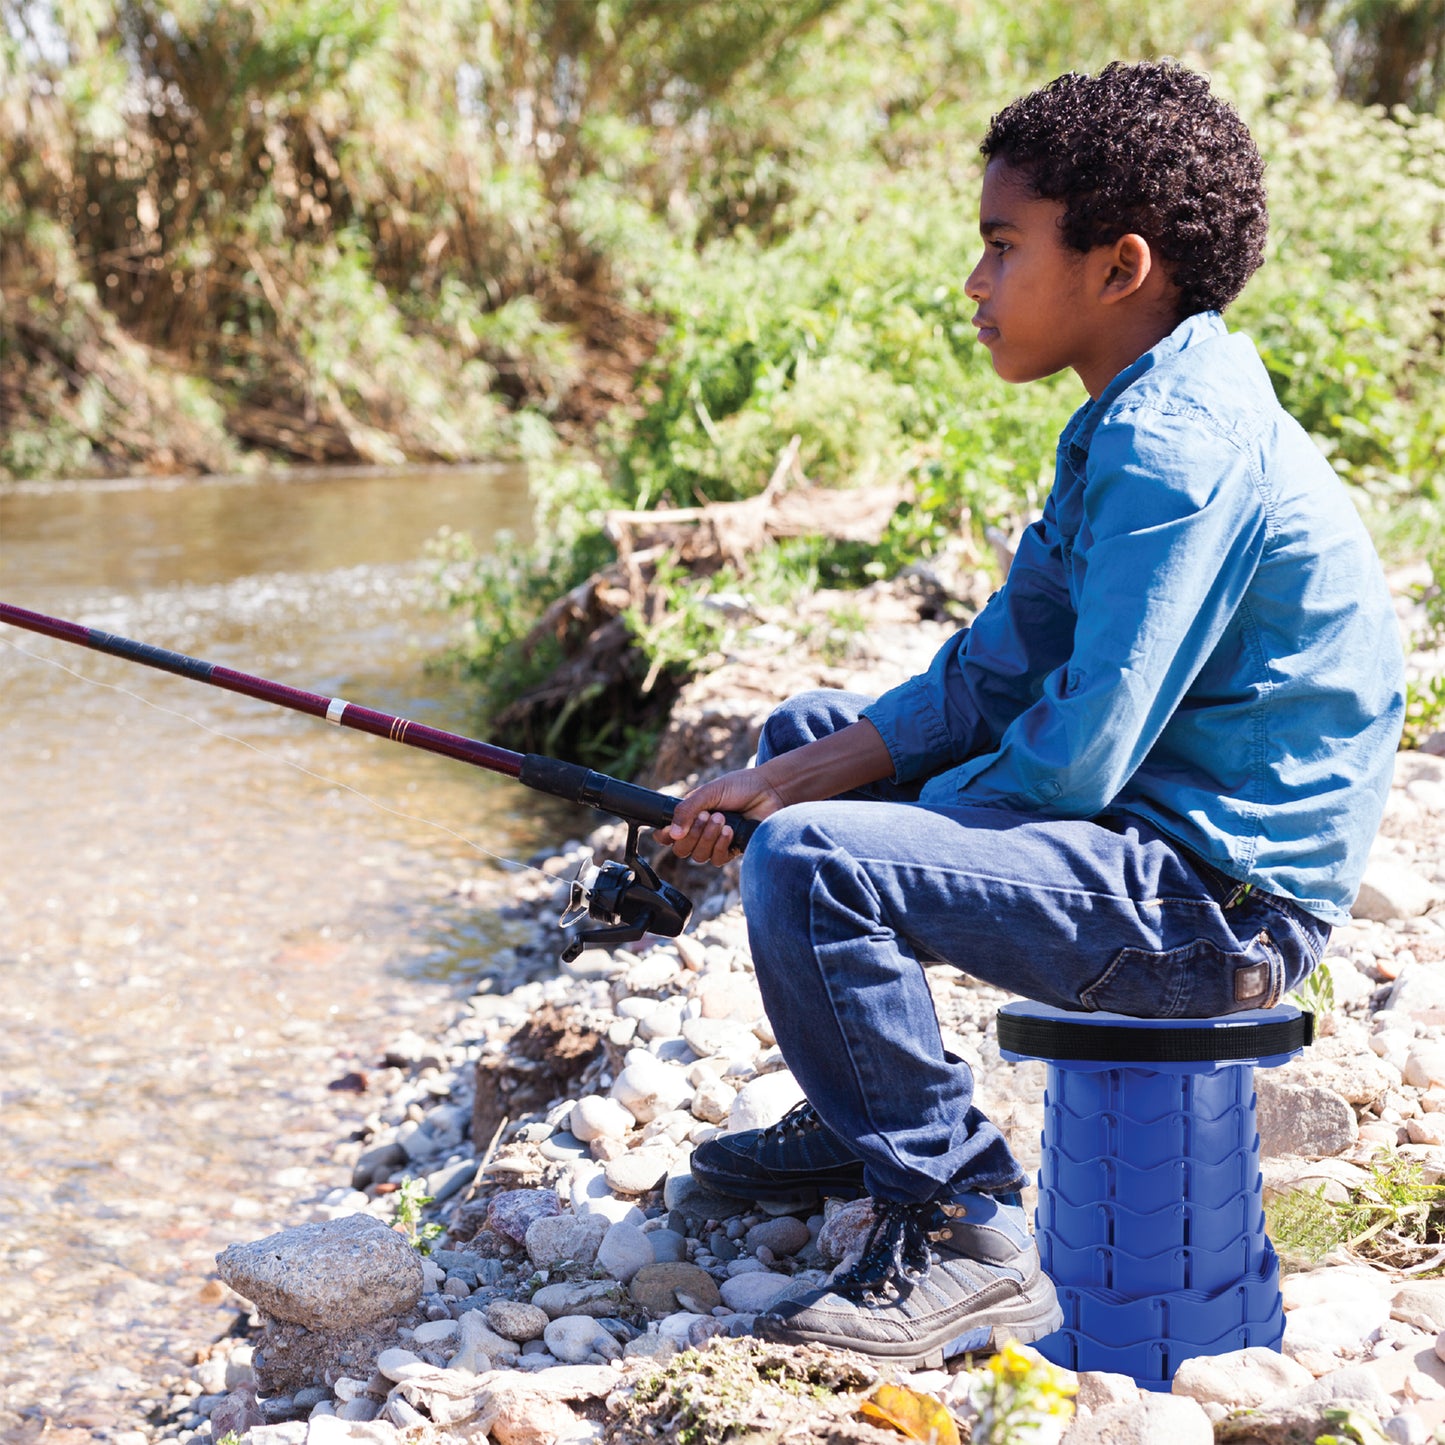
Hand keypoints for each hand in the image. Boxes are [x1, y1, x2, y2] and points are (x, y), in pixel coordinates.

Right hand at [663, 767, 785, 866]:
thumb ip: (687, 810)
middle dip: (692, 834)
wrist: (769, 791)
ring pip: (699, 856)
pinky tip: (730, 831)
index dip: (665, 836)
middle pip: (681, 850)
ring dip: (708, 838)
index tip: (670, 831)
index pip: (667, 835)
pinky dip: (721, 845)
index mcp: (690, 816)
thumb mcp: (708, 792)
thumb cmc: (740, 787)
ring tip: (722, 819)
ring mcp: (716, 843)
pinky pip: (718, 859)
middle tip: (706, 816)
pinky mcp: (732, 850)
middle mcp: (700, 832)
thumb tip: (672, 834)